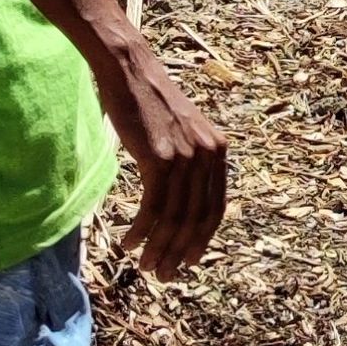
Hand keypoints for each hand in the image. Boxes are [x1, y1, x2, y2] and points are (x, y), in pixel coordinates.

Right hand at [86, 27, 227, 277]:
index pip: (215, 210)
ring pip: (174, 219)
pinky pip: (153, 207)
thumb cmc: (148, 102)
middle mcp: (208, 155)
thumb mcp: (181, 132)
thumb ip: (189, 162)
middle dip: (179, 253)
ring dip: (158, 249)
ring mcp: (185, 156)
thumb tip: (183, 203)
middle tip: (163, 275)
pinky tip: (129, 243)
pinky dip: (141, 231)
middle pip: (196, 220)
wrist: (130, 70)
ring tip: (145, 267)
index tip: (188, 263)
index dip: (202, 242)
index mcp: (218, 151)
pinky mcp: (160, 157)